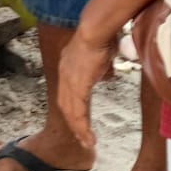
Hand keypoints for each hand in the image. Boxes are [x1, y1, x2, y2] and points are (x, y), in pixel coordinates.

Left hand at [56, 27, 118, 151]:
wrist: (96, 28)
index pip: (67, 92)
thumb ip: (101, 66)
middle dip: (72, 122)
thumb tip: (106, 73)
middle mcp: (64, 74)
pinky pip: (78, 111)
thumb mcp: (101, 54)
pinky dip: (82, 126)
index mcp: (68, 65)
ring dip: (78, 129)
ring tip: (86, 142)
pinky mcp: (77, 86)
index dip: (72, 106)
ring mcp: (69, 80)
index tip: (78, 119)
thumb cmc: (102, 35)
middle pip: (65, 104)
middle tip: (81, 137)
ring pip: (70, 111)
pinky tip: (88, 137)